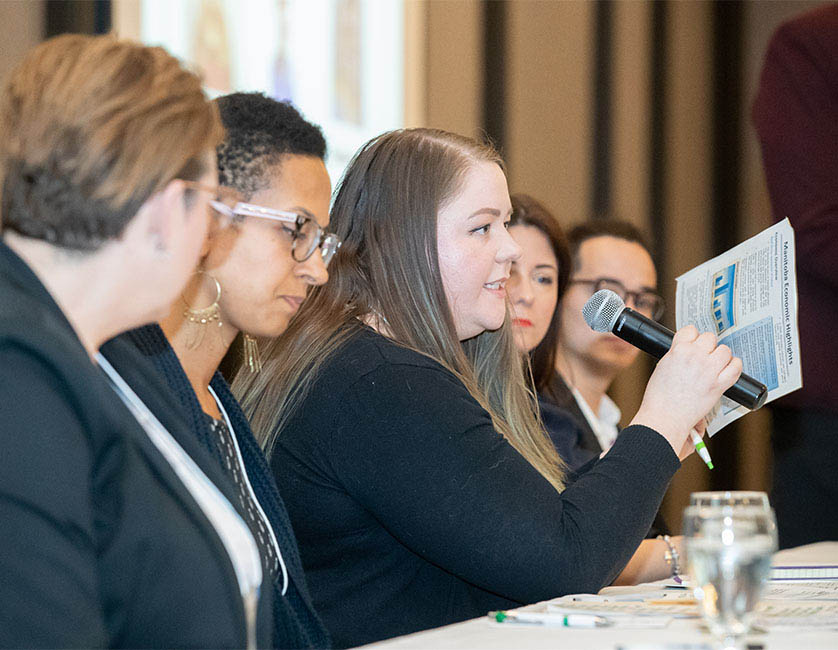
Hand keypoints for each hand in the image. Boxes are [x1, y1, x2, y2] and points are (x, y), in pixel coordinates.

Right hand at [629, 326, 741, 457]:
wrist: (665, 416)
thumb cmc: (660, 396)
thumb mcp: (662, 366)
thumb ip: (677, 354)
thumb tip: (689, 348)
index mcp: (678, 350)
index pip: (691, 330)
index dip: (692, 337)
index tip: (693, 344)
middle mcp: (694, 356)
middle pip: (709, 338)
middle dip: (707, 346)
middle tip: (703, 357)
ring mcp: (708, 369)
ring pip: (724, 350)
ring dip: (721, 356)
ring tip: (715, 364)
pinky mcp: (719, 384)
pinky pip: (736, 367)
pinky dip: (734, 366)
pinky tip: (728, 369)